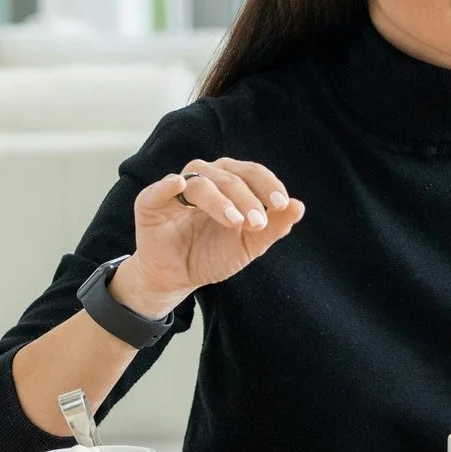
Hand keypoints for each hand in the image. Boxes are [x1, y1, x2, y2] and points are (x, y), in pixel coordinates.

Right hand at [116, 156, 304, 313]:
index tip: (282, 204)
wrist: (179, 278)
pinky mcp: (150, 202)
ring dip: (220, 200)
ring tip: (235, 221)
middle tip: (257, 222)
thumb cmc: (213, 254)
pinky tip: (177, 186)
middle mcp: (204, 178)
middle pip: (229, 176)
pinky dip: (166, 186)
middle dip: (247, 198)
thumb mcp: (248, 245)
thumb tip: (299, 206)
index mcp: (230, 182)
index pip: (252, 173)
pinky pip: (157, 190)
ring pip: (200, 183)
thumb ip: (273, 226)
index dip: (268, 185)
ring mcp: (176, 188)